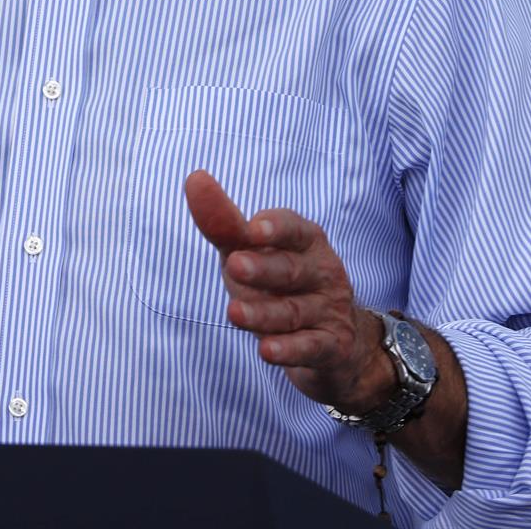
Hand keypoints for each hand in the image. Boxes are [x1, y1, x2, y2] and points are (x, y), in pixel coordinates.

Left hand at [183, 170, 390, 414]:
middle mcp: (322, 271)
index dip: (275, 228)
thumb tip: (195, 178)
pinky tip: (267, 351)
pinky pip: (310, 347)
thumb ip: (225, 223)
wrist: (335, 340)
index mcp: (306, 241)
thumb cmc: (281, 284)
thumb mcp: (252, 252)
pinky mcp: (331, 347)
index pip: (294, 229)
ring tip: (233, 314)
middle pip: (290, 270)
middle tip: (234, 266)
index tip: (252, 229)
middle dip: (263, 268)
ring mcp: (328, 310)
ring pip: (293, 312)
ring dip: (263, 313)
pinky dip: (289, 350)